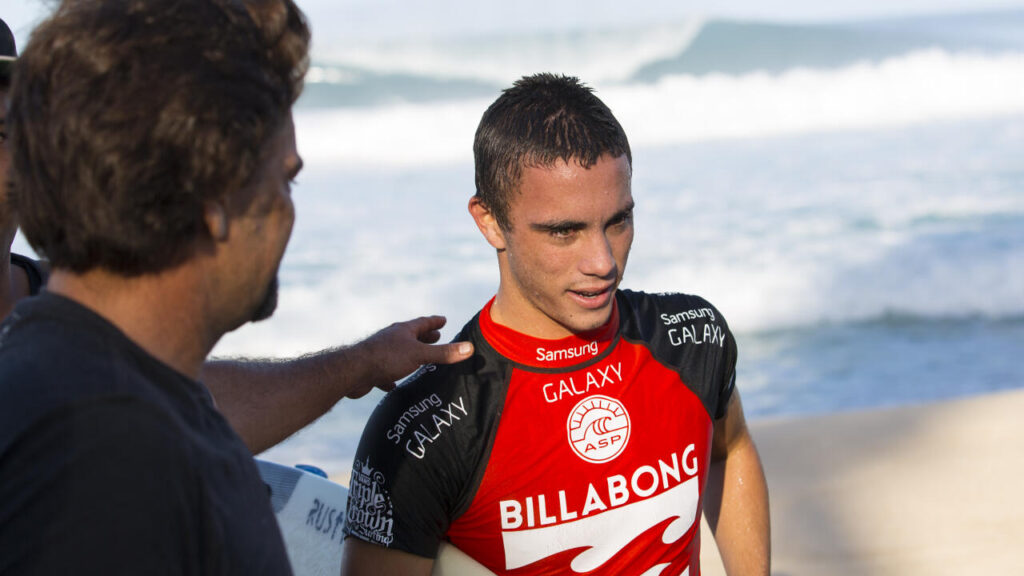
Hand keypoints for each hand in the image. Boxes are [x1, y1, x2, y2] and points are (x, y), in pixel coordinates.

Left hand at [348, 315, 472, 397]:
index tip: (443, 319)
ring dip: (409, 355)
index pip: (423, 323)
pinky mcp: (372, 370)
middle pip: (411, 336)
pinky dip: (393, 376)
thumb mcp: (420, 355)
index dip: (434, 322)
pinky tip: (394, 384)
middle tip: (436, 335)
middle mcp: (391, 339)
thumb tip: (469, 348)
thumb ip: (444, 353)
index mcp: (403, 331)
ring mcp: (380, 353)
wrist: (353, 372)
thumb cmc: (387, 358)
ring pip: (399, 353)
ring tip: (419, 359)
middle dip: (424, 336)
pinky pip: (385, 372)